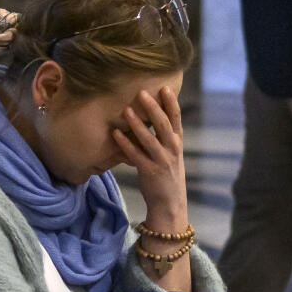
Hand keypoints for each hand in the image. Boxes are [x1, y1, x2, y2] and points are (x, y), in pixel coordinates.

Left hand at [111, 83, 187, 227]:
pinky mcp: (149, 172)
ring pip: (149, 139)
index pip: (176, 118)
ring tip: (126, 110)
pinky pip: (135, 155)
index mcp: (177, 142)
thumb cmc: (167, 175)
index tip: (164, 87)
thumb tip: (150, 116)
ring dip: (136, 124)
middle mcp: (172, 149)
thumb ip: (163, 136)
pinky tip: (115, 134)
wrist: (170, 204)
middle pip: (163, 124)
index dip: (171, 103)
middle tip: (142, 92)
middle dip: (153, 108)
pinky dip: (125, 144)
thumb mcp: (171, 153)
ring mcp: (161, 161)